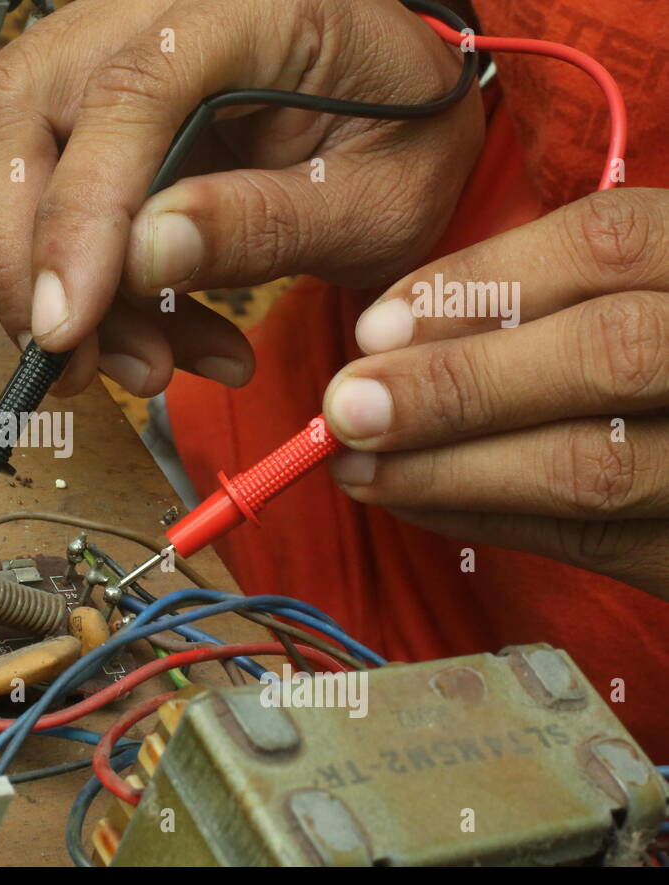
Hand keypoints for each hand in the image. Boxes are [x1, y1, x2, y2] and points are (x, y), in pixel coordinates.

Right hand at [0, 0, 482, 395]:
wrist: (401, 109)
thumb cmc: (402, 135)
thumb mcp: (377, 199)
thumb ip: (269, 223)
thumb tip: (147, 257)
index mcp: (246, 8)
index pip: (127, 96)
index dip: (81, 216)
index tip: (66, 325)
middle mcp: (154, 10)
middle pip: (18, 112)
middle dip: (25, 255)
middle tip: (73, 358)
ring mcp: (108, 53)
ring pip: (10, 157)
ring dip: (56, 284)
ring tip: (148, 363)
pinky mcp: (91, 110)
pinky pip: (46, 196)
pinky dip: (88, 285)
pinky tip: (159, 341)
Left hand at [325, 188, 668, 600]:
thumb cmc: (656, 345)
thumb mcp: (635, 288)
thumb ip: (543, 295)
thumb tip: (386, 340)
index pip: (609, 242)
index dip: (481, 282)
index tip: (374, 327)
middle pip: (611, 354)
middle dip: (457, 386)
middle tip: (346, 411)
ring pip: (595, 469)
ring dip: (450, 470)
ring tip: (355, 467)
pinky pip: (591, 543)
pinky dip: (485, 518)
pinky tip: (411, 501)